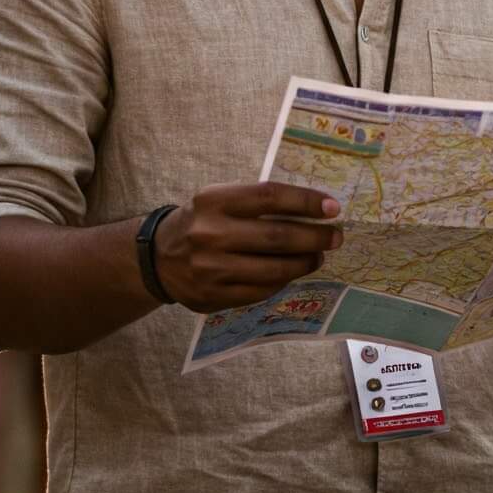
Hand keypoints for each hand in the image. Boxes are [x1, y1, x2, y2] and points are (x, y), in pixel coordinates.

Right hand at [152, 182, 342, 312]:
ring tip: (317, 256)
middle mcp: (210, 233)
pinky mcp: (214, 295)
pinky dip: (282, 280)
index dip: (305, 201)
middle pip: (277, 236)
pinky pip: (261, 290)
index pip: (269, 196)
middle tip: (335, 237)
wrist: (157, 259)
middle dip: (314, 237)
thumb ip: (256, 203)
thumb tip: (312, 209)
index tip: (332, 207)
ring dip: (304, 263)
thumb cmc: (200, 222)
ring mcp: (211, 268)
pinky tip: (291, 272)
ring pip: (274, 269)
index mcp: (213, 201)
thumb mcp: (218, 201)